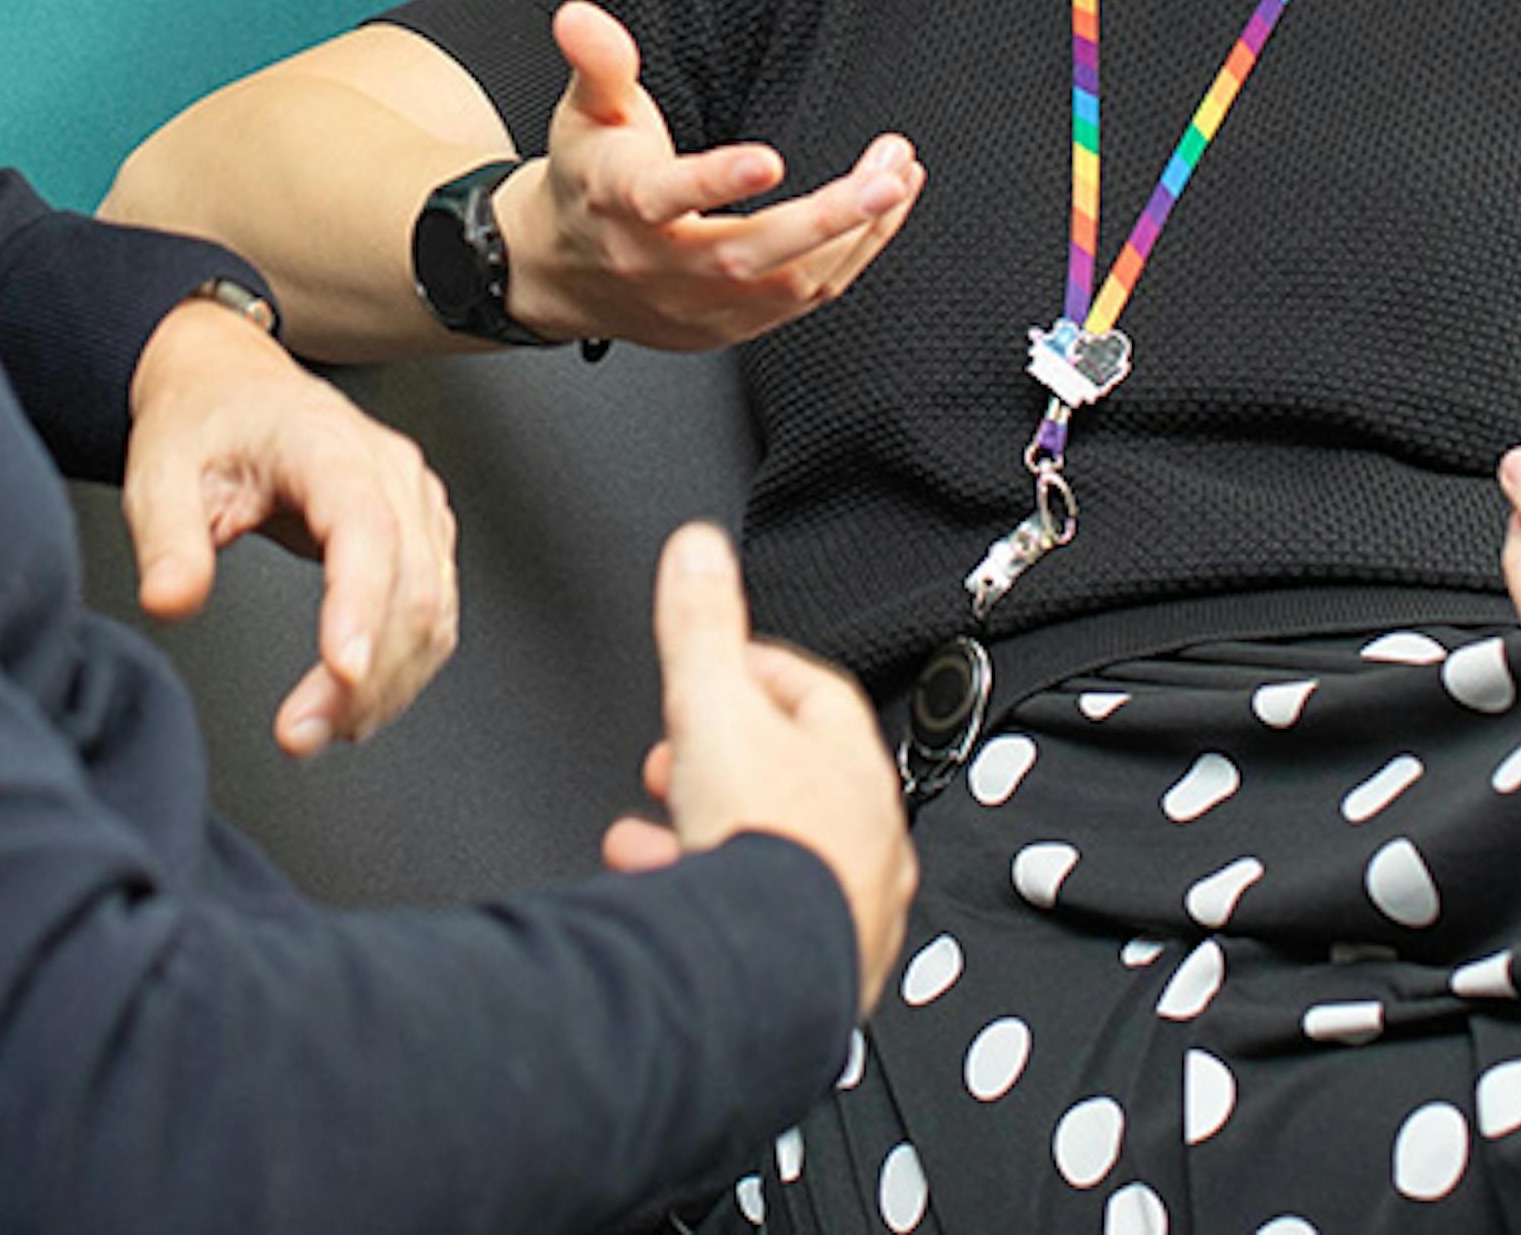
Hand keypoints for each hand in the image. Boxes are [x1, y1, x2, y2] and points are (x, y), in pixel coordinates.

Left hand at [123, 295, 458, 754]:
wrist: (231, 383)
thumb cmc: (203, 419)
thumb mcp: (158, 469)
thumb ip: (165, 538)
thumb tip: (169, 603)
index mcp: (324, 440)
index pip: (364, 526)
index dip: (361, 603)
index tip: (341, 671)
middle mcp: (386, 468)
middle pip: (409, 583)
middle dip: (364, 674)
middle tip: (299, 735)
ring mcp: (412, 499)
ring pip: (432, 607)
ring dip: (389, 683)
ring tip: (322, 731)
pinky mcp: (418, 531)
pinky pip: (431, 608)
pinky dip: (402, 667)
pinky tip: (357, 705)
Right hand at [506, 0, 921, 350]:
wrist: (566, 272)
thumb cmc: (589, 181)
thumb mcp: (585, 112)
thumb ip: (598, 62)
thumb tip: (580, 15)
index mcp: (620, 203)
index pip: (663, 197)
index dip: (715, 182)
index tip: (769, 161)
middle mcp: (660, 264)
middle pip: (746, 255)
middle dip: (826, 219)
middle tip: (885, 176)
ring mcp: (698, 303)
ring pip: (787, 284)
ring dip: (854, 234)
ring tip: (898, 177)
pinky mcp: (730, 325)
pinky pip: (802, 300)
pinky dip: (851, 256)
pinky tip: (882, 213)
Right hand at [603, 522, 914, 1013]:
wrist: (766, 971)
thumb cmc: (759, 844)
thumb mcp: (711, 702)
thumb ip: (700, 624)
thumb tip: (699, 548)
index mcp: (853, 765)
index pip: (814, 692)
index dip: (753, 671)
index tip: (713, 670)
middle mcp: (867, 838)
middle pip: (793, 776)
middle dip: (721, 760)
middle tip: (675, 759)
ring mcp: (849, 908)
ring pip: (778, 852)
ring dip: (711, 831)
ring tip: (653, 832)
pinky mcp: (817, 969)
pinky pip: (765, 919)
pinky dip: (713, 900)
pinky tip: (667, 899)